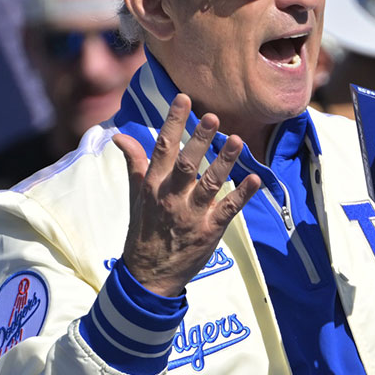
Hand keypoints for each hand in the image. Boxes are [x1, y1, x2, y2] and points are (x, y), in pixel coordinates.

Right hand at [112, 94, 261, 296]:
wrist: (149, 276)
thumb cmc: (144, 230)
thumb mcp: (136, 196)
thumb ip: (135, 164)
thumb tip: (120, 136)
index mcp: (153, 186)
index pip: (162, 148)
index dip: (173, 122)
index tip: (183, 98)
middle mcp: (171, 197)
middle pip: (186, 163)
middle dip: (199, 140)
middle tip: (212, 116)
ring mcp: (191, 215)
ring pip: (210, 184)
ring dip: (225, 162)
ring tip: (237, 141)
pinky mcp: (209, 231)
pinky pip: (228, 210)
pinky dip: (242, 195)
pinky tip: (254, 179)